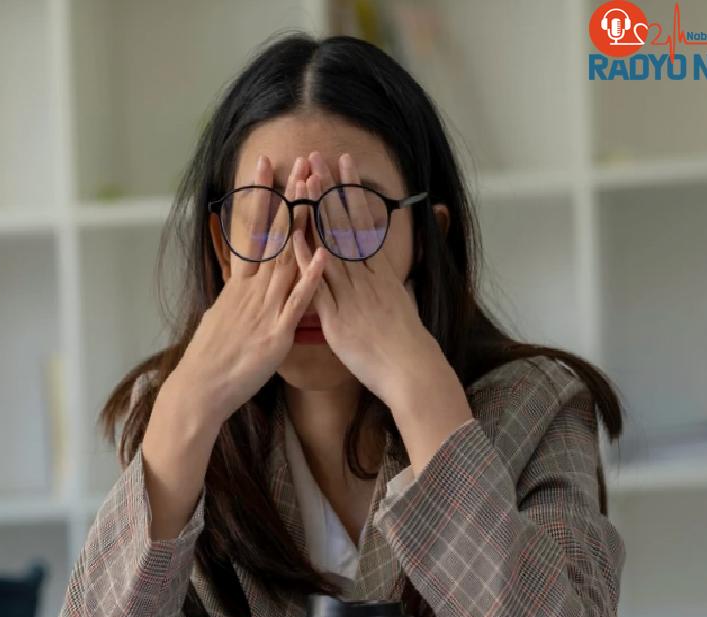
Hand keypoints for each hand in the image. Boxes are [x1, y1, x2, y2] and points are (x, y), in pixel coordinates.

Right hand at [169, 154, 324, 427]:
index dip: (261, 196)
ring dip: (302, 225)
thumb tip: (238, 279)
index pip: (252, 230)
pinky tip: (322, 255)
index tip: (267, 165)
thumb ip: (235, 294)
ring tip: (315, 193)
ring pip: (287, 259)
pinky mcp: (275, 333)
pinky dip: (310, 278)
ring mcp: (264, 309)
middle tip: (300, 163)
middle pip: (273, 236)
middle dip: (288, 198)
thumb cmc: (210, 358)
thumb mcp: (220, 316)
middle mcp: (252, 290)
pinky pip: (297, 302)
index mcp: (240, 285)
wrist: (200, 389)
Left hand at [292, 152, 472, 473]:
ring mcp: (351, 293)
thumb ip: (387, 283)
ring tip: (305, 183)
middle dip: (330, 189)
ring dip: (316, 212)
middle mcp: (365, 276)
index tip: (343, 164)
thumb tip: (385, 270)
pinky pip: (319, 285)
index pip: (363, 222)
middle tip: (318, 156)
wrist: (411, 370)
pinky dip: (307, 261)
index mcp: (379, 271)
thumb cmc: (406, 344)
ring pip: (330, 245)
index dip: (352, 191)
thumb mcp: (400, 303)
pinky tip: (295, 238)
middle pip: (345, 224)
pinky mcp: (338, 316)